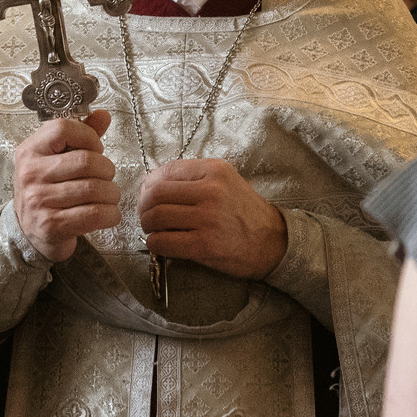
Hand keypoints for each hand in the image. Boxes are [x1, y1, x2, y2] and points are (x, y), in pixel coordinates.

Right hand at [13, 109, 119, 262]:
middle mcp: (30, 174)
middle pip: (86, 161)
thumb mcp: (56, 159)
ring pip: (94, 189)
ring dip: (112, 193)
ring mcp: (38, 200)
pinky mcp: (51, 225)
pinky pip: (95, 214)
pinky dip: (111, 214)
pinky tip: (108, 213)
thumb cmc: (47, 190)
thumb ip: (80, 136)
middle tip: (106, 177)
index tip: (95, 149)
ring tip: (108, 196)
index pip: (62, 128)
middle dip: (107, 170)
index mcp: (29, 151)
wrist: (29, 232)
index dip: (88, 136)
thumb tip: (103, 115)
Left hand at [139, 159, 285, 281]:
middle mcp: (211, 191)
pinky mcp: (204, 245)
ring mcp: (208, 219)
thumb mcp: (226, 182)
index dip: (149, 184)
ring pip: (155, 218)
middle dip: (143, 206)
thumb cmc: (244, 212)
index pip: (166, 171)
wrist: (273, 242)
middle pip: (156, 195)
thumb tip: (152, 182)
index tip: (147, 194)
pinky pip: (163, 242)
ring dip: (147, 226)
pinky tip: (160, 244)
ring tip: (153, 230)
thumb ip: (194, 178)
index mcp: (215, 171)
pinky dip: (154, 244)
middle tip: (145, 215)